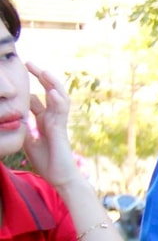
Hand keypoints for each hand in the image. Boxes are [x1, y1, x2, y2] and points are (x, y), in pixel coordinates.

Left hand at [20, 62, 78, 186]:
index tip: (19, 73)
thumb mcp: (27, 142)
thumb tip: (13, 119)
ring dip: (52, 83)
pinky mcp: (62, 129)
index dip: (28, 87)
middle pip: (48, 92)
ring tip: (43, 70)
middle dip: (40, 77)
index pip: (36, 99)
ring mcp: (59, 122)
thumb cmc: (47, 162)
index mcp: (44, 121)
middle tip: (28, 62)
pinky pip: (62, 112)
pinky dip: (58, 101)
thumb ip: (23, 128)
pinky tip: (53, 92)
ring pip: (59, 97)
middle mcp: (52, 118)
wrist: (60, 178)